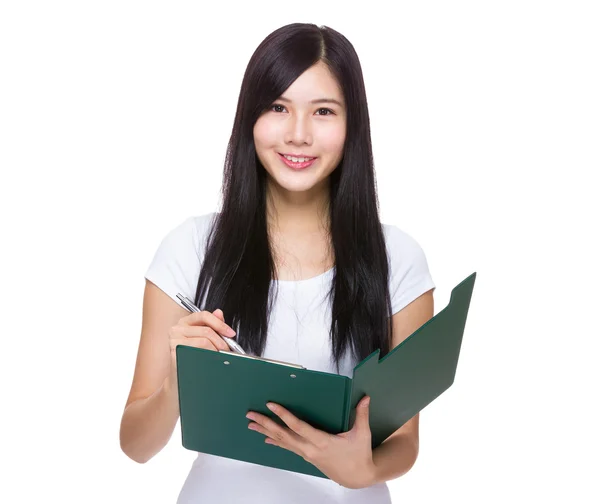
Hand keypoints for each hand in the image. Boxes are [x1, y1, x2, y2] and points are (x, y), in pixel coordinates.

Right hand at [168, 308, 235, 383]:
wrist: (179, 374)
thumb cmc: (192, 354)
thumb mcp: (202, 335)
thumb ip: (212, 324)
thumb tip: (219, 313)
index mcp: (185, 321)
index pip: (204, 315)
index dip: (220, 324)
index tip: (230, 333)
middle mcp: (178, 329)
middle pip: (206, 331)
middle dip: (221, 341)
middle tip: (226, 350)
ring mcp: (174, 341)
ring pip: (203, 342)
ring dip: (215, 351)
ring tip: (218, 356)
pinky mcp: (175, 354)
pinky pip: (197, 353)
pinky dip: (208, 357)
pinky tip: (210, 360)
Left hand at [246, 396, 376, 488]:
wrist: (357, 477)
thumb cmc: (359, 455)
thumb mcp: (362, 434)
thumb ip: (361, 414)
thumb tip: (365, 397)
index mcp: (322, 441)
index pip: (298, 426)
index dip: (284, 415)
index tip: (271, 405)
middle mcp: (310, 448)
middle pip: (284, 434)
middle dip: (266, 423)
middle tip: (251, 415)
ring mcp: (307, 454)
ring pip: (283, 441)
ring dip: (266, 432)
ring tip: (252, 425)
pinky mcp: (307, 456)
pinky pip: (288, 447)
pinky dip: (276, 442)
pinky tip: (266, 438)